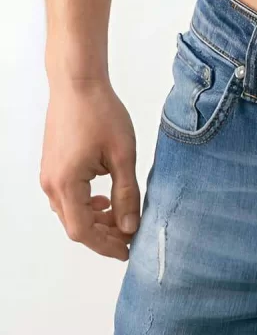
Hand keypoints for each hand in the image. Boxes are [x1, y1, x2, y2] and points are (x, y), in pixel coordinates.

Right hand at [40, 76, 139, 260]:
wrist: (78, 83)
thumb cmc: (101, 113)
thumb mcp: (122, 155)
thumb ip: (126, 194)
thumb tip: (129, 227)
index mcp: (67, 184)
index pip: (83, 232)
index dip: (106, 246)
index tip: (128, 251)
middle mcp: (51, 184)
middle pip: (75, 225)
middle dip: (103, 236)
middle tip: (129, 238)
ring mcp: (49, 175)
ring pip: (70, 212)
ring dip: (95, 220)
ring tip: (121, 218)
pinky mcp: (53, 166)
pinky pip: (67, 197)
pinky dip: (86, 205)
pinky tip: (105, 198)